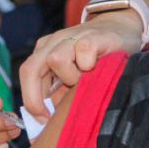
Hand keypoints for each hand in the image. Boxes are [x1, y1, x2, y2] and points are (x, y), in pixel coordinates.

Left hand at [19, 9, 141, 119]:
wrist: (121, 27)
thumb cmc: (96, 57)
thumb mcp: (74, 75)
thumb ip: (60, 92)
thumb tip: (47, 119)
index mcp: (46, 50)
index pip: (27, 74)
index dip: (30, 100)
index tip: (41, 120)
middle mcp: (54, 42)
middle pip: (31, 68)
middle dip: (35, 97)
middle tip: (50, 115)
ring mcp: (72, 37)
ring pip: (55, 60)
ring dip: (70, 77)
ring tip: (84, 80)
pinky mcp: (92, 36)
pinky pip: (83, 51)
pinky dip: (89, 65)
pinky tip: (98, 68)